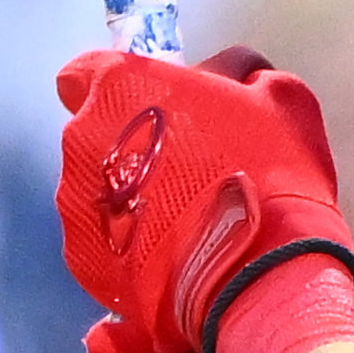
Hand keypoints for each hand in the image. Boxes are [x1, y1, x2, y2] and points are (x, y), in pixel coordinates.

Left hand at [56, 49, 353, 352]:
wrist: (260, 278)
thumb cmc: (268, 172)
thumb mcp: (278, 97)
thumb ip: (236, 74)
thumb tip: (224, 75)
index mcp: (117, 89)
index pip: (82, 74)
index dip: (115, 91)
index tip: (150, 110)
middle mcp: (80, 143)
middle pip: (91, 137)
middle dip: (126, 149)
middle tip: (181, 172)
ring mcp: (75, 207)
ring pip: (94, 193)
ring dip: (127, 201)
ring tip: (179, 226)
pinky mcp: (82, 263)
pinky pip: (101, 244)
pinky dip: (127, 250)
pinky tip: (170, 263)